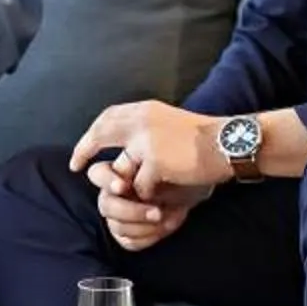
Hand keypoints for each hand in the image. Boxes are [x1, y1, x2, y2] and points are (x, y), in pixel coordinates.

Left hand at [68, 100, 220, 196]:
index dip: (92, 132)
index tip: (82, 149)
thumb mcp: (171, 127)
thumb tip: (123, 156)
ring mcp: (146, 141)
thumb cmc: (207, 142)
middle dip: (84, 149)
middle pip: (101, 132)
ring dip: (130, 184)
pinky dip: (150, 195)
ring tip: (146, 192)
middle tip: (77, 166)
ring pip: (122, 169)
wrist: (230, 144)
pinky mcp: (154, 161)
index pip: (109, 116)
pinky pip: (141, 186)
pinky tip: (166, 193)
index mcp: (146, 110)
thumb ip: (146, 135)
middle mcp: (142, 120)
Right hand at [87, 154, 211, 252]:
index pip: (97, 174)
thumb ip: (144, 172)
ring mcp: (122, 216)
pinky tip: (164, 228)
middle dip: (131, 211)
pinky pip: (128, 242)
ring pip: (116, 226)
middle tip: (156, 211)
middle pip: (106, 205)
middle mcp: (116, 194)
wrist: (199, 183)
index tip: (123, 186)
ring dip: (143, 226)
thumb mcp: (166, 163)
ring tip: (167, 218)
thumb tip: (136, 186)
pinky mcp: (131, 234)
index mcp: (119, 172)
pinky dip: (148, 237)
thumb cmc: (182, 170)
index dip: (106, 181)